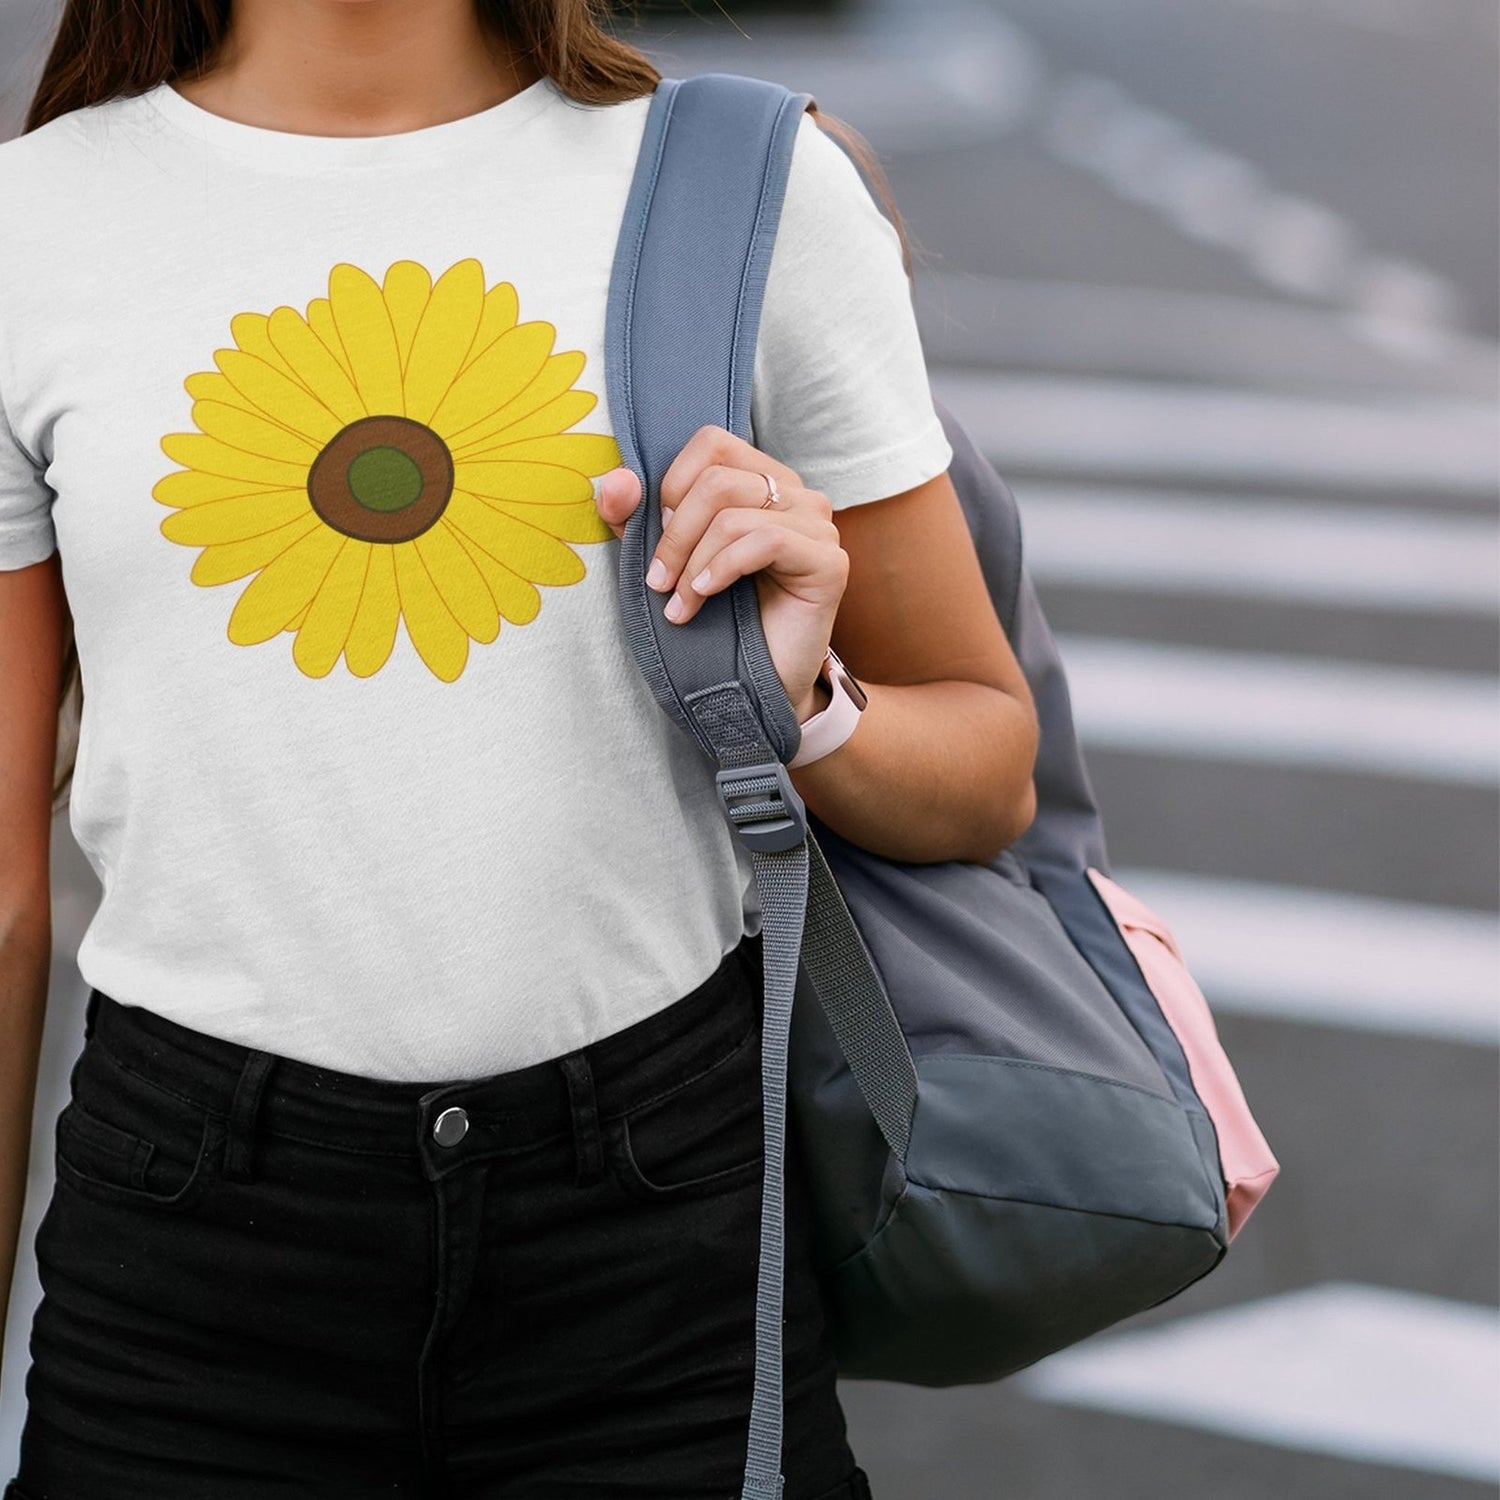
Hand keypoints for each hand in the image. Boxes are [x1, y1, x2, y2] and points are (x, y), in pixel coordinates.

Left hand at [595, 425, 848, 722]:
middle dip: (675, 534)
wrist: (756, 685)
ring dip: (693, 563)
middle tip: (657, 581)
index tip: (656, 538)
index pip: (711, 443)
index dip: (672, 484)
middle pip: (717, 479)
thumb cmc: (715, 621)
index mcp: (760, 480)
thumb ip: (636, 518)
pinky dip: (723, 569)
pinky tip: (707, 597)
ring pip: (734, 514)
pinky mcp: (829, 561)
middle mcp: (795, 493)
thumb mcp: (664, 561)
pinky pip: (765, 541)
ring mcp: (817, 525)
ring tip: (680, 604)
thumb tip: (618, 481)